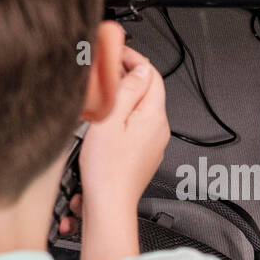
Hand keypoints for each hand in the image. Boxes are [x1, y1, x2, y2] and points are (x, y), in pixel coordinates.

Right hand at [78, 44, 169, 212]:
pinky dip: (122, 115)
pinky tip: (104, 120)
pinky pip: (136, 126)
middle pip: (147, 91)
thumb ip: (127, 91)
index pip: (151, 75)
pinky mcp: (142, 155)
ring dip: (123, 96)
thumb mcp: (110, 120)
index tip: (116, 53)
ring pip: (140, 108)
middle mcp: (159, 130)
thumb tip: (140, 70)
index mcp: (154, 117)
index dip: (134, 59)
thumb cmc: (106, 169)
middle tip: (104, 70)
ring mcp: (152, 144)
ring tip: (100, 93)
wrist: (108, 206)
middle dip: (127, 76)